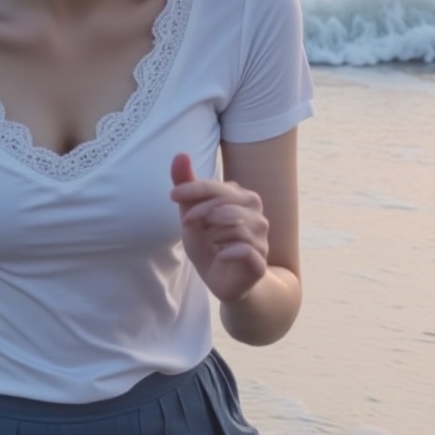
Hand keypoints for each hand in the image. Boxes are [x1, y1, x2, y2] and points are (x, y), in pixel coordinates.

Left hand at [170, 153, 267, 303]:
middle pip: (226, 204)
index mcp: (242, 197)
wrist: (222, 280)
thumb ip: (187, 185)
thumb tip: (180, 154)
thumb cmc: (209, 243)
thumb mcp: (191, 214)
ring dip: (213, 235)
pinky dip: (227, 252)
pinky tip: (220, 255)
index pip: (216, 187)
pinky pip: (244, 250)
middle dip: (201, 213)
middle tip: (187, 224)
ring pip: (235, 226)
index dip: (193, 189)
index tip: (172, 196)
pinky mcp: (260, 261)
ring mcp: (261, 237)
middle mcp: (256, 213)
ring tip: (210, 242)